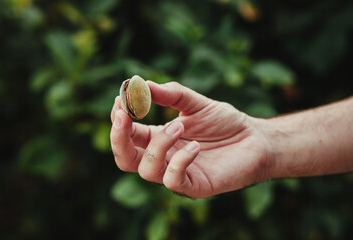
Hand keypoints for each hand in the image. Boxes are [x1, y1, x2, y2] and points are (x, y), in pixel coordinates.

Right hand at [110, 81, 271, 197]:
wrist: (255, 140)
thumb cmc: (225, 122)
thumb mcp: (196, 103)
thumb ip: (172, 94)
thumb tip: (143, 84)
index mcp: (158, 138)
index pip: (127, 134)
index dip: (119, 117)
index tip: (121, 98)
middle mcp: (163, 158)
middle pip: (125, 158)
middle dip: (119, 138)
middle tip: (124, 115)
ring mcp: (177, 174)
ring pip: (146, 169)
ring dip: (158, 145)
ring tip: (179, 126)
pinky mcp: (195, 186)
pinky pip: (173, 180)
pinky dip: (179, 161)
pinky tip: (196, 146)